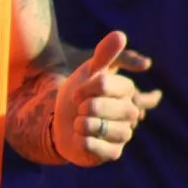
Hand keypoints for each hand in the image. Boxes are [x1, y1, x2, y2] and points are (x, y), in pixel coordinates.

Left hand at [54, 30, 162, 165]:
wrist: (58, 121)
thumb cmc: (78, 94)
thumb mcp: (87, 72)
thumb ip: (104, 54)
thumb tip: (121, 34)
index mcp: (126, 92)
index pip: (113, 85)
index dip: (89, 87)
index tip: (76, 93)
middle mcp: (130, 114)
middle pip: (121, 109)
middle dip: (92, 107)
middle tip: (79, 107)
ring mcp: (123, 134)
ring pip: (114, 131)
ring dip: (88, 125)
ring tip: (78, 122)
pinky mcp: (112, 153)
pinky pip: (104, 150)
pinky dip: (86, 142)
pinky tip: (79, 137)